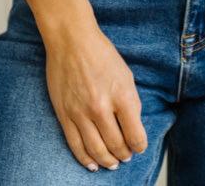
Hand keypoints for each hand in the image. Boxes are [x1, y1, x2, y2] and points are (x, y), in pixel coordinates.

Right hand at [44, 24, 147, 171]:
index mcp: (121, 95)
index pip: (135, 135)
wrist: (71, 40)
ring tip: (113, 164)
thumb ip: (131, 102)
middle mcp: (101, 107)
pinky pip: (75, 145)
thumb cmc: (101, 54)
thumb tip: (133, 127)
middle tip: (126, 156)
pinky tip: (93, 164)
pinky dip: (85, 159)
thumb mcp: (126, 75)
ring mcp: (80, 113)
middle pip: (116, 146)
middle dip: (124, 155)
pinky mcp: (64, 114)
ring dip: (107, 161)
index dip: (139, 146)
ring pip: (96, 151)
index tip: (139, 147)